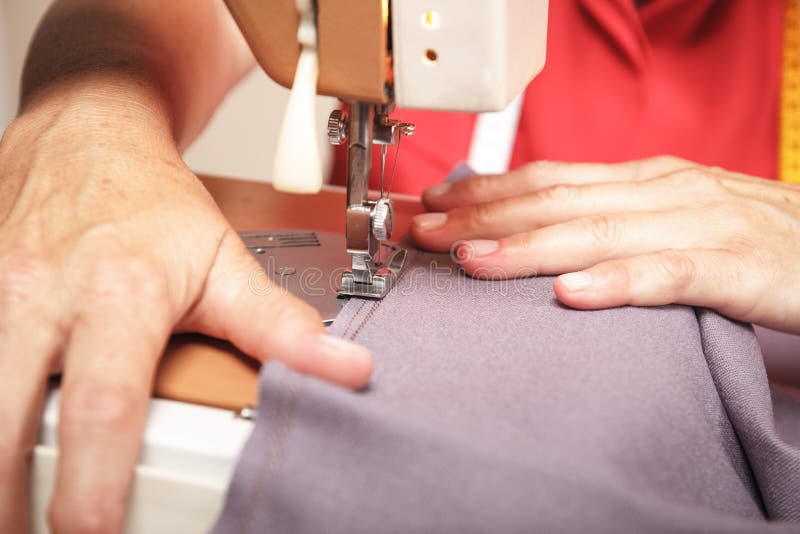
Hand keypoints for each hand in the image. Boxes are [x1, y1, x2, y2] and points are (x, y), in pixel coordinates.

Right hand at [0, 80, 371, 531]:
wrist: (86, 133)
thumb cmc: (154, 204)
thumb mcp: (225, 262)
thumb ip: (278, 325)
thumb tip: (346, 371)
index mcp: (121, 296)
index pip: (105, 403)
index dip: (95, 479)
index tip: (94, 532)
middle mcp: (44, 297)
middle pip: (5, 415)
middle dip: (6, 496)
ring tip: (10, 516)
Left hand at [411, 156, 799, 333]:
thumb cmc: (754, 240)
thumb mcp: (674, 216)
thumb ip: (613, 219)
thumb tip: (542, 231)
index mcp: (649, 178)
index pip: (551, 176)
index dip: (486, 190)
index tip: (434, 204)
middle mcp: (669, 191)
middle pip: (558, 200)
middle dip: (482, 215)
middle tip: (422, 232)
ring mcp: (704, 224)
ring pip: (599, 232)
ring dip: (526, 246)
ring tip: (469, 260)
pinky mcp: (741, 268)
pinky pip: (670, 274)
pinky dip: (618, 283)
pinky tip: (571, 295)